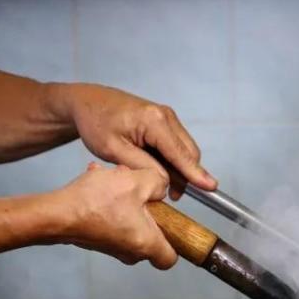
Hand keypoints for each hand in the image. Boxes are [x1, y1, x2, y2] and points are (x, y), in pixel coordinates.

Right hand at [51, 162, 177, 268]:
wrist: (54, 214)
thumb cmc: (97, 202)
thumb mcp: (136, 181)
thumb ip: (157, 182)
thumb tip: (160, 187)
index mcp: (147, 244)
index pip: (170, 259)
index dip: (175, 243)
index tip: (171, 224)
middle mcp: (129, 252)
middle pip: (149, 234)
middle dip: (145, 207)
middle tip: (137, 188)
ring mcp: (110, 247)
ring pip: (127, 221)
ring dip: (123, 198)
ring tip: (113, 177)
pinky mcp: (94, 238)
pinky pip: (109, 218)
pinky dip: (107, 201)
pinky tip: (97, 180)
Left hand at [64, 84, 216, 198]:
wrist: (87, 102)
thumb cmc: (96, 124)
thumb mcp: (114, 150)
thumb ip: (143, 166)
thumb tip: (166, 182)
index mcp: (154, 121)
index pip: (180, 153)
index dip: (195, 173)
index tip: (211, 188)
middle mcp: (166, 116)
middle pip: (189, 152)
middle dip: (186, 176)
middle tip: (172, 196)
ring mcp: (168, 117)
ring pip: (185, 149)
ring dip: (180, 169)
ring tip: (163, 185)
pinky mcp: (165, 120)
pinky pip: (177, 144)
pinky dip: (173, 160)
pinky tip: (159, 169)